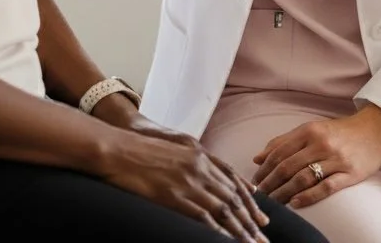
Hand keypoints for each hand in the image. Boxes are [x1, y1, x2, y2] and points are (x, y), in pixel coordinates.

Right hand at [102, 129, 270, 241]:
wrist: (117, 146)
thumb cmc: (138, 147)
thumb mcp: (171, 149)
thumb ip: (190, 160)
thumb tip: (202, 175)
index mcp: (198, 154)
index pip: (232, 181)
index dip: (249, 200)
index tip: (261, 216)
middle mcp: (198, 166)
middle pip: (232, 197)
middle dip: (250, 220)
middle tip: (264, 238)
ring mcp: (188, 181)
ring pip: (223, 210)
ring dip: (240, 231)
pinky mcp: (175, 196)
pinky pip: (204, 218)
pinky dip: (218, 232)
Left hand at [251, 105, 380, 208]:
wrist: (374, 130)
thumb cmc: (338, 131)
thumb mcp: (310, 129)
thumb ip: (283, 141)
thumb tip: (257, 158)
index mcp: (308, 130)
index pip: (279, 152)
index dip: (264, 169)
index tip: (254, 182)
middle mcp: (320, 143)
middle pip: (288, 166)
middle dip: (270, 183)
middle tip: (260, 196)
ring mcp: (335, 159)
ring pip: (303, 177)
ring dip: (284, 192)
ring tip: (273, 202)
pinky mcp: (350, 173)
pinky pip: (326, 187)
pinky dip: (308, 196)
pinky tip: (295, 203)